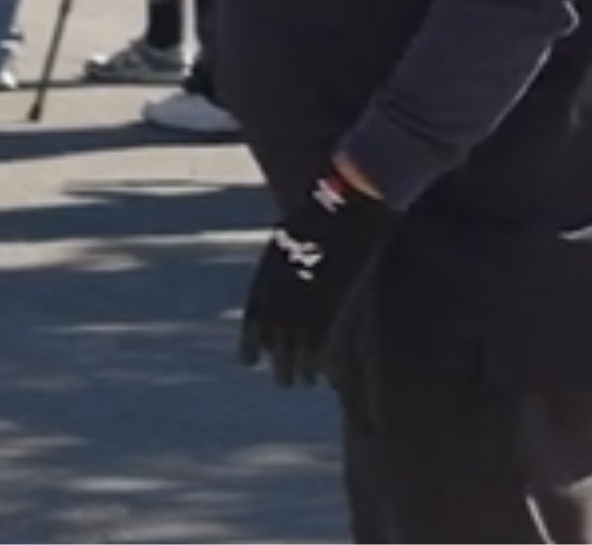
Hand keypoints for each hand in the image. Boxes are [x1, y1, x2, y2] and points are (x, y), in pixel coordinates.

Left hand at [238, 170, 392, 386]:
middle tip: (282, 381)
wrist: (344, 208)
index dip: (251, 344)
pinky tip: (325, 376)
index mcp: (266, 279)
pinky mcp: (336, 312)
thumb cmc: (318, 217)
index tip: (247, 361)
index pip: (253, 321)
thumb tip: (277, 278)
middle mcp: (281, 299)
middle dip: (280, 364)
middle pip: (276, 345)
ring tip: (301, 383)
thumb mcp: (286, 240)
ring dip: (299, 369)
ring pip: (298, 353)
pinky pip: (325, 349)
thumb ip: (280, 265)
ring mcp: (308, 307)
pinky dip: (324, 364)